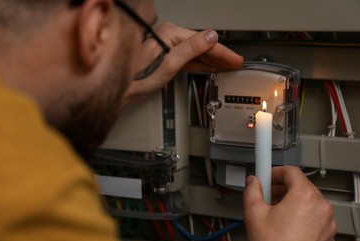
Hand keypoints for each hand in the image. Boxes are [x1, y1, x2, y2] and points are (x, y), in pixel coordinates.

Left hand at [122, 22, 242, 105]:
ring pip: (197, 53)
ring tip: (227, 66)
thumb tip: (210, 36)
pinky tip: (209, 68)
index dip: (222, 51)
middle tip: (235, 63)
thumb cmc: (138, 75)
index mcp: (171, 33)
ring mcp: (169, 48)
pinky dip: (201, 64)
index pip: (204, 41)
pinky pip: (189, 60)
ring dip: (212, 60)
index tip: (234, 59)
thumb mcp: (170, 62)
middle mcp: (170, 38)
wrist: (124, 87)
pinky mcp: (167, 58)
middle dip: (220, 56)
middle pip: (202, 46)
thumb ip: (192, 48)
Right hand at [243, 166, 336, 240]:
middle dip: (282, 187)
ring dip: (292, 201)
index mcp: (304, 196)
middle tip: (267, 194)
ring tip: (275, 213)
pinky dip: (302, 216)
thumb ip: (252, 191)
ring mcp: (327, 222)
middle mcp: (321, 207)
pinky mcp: (327, 235)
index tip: (266, 176)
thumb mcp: (253, 213)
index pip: (291, 171)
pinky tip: (286, 226)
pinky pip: (315, 217)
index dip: (275, 171)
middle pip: (301, 185)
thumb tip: (252, 182)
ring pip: (309, 201)